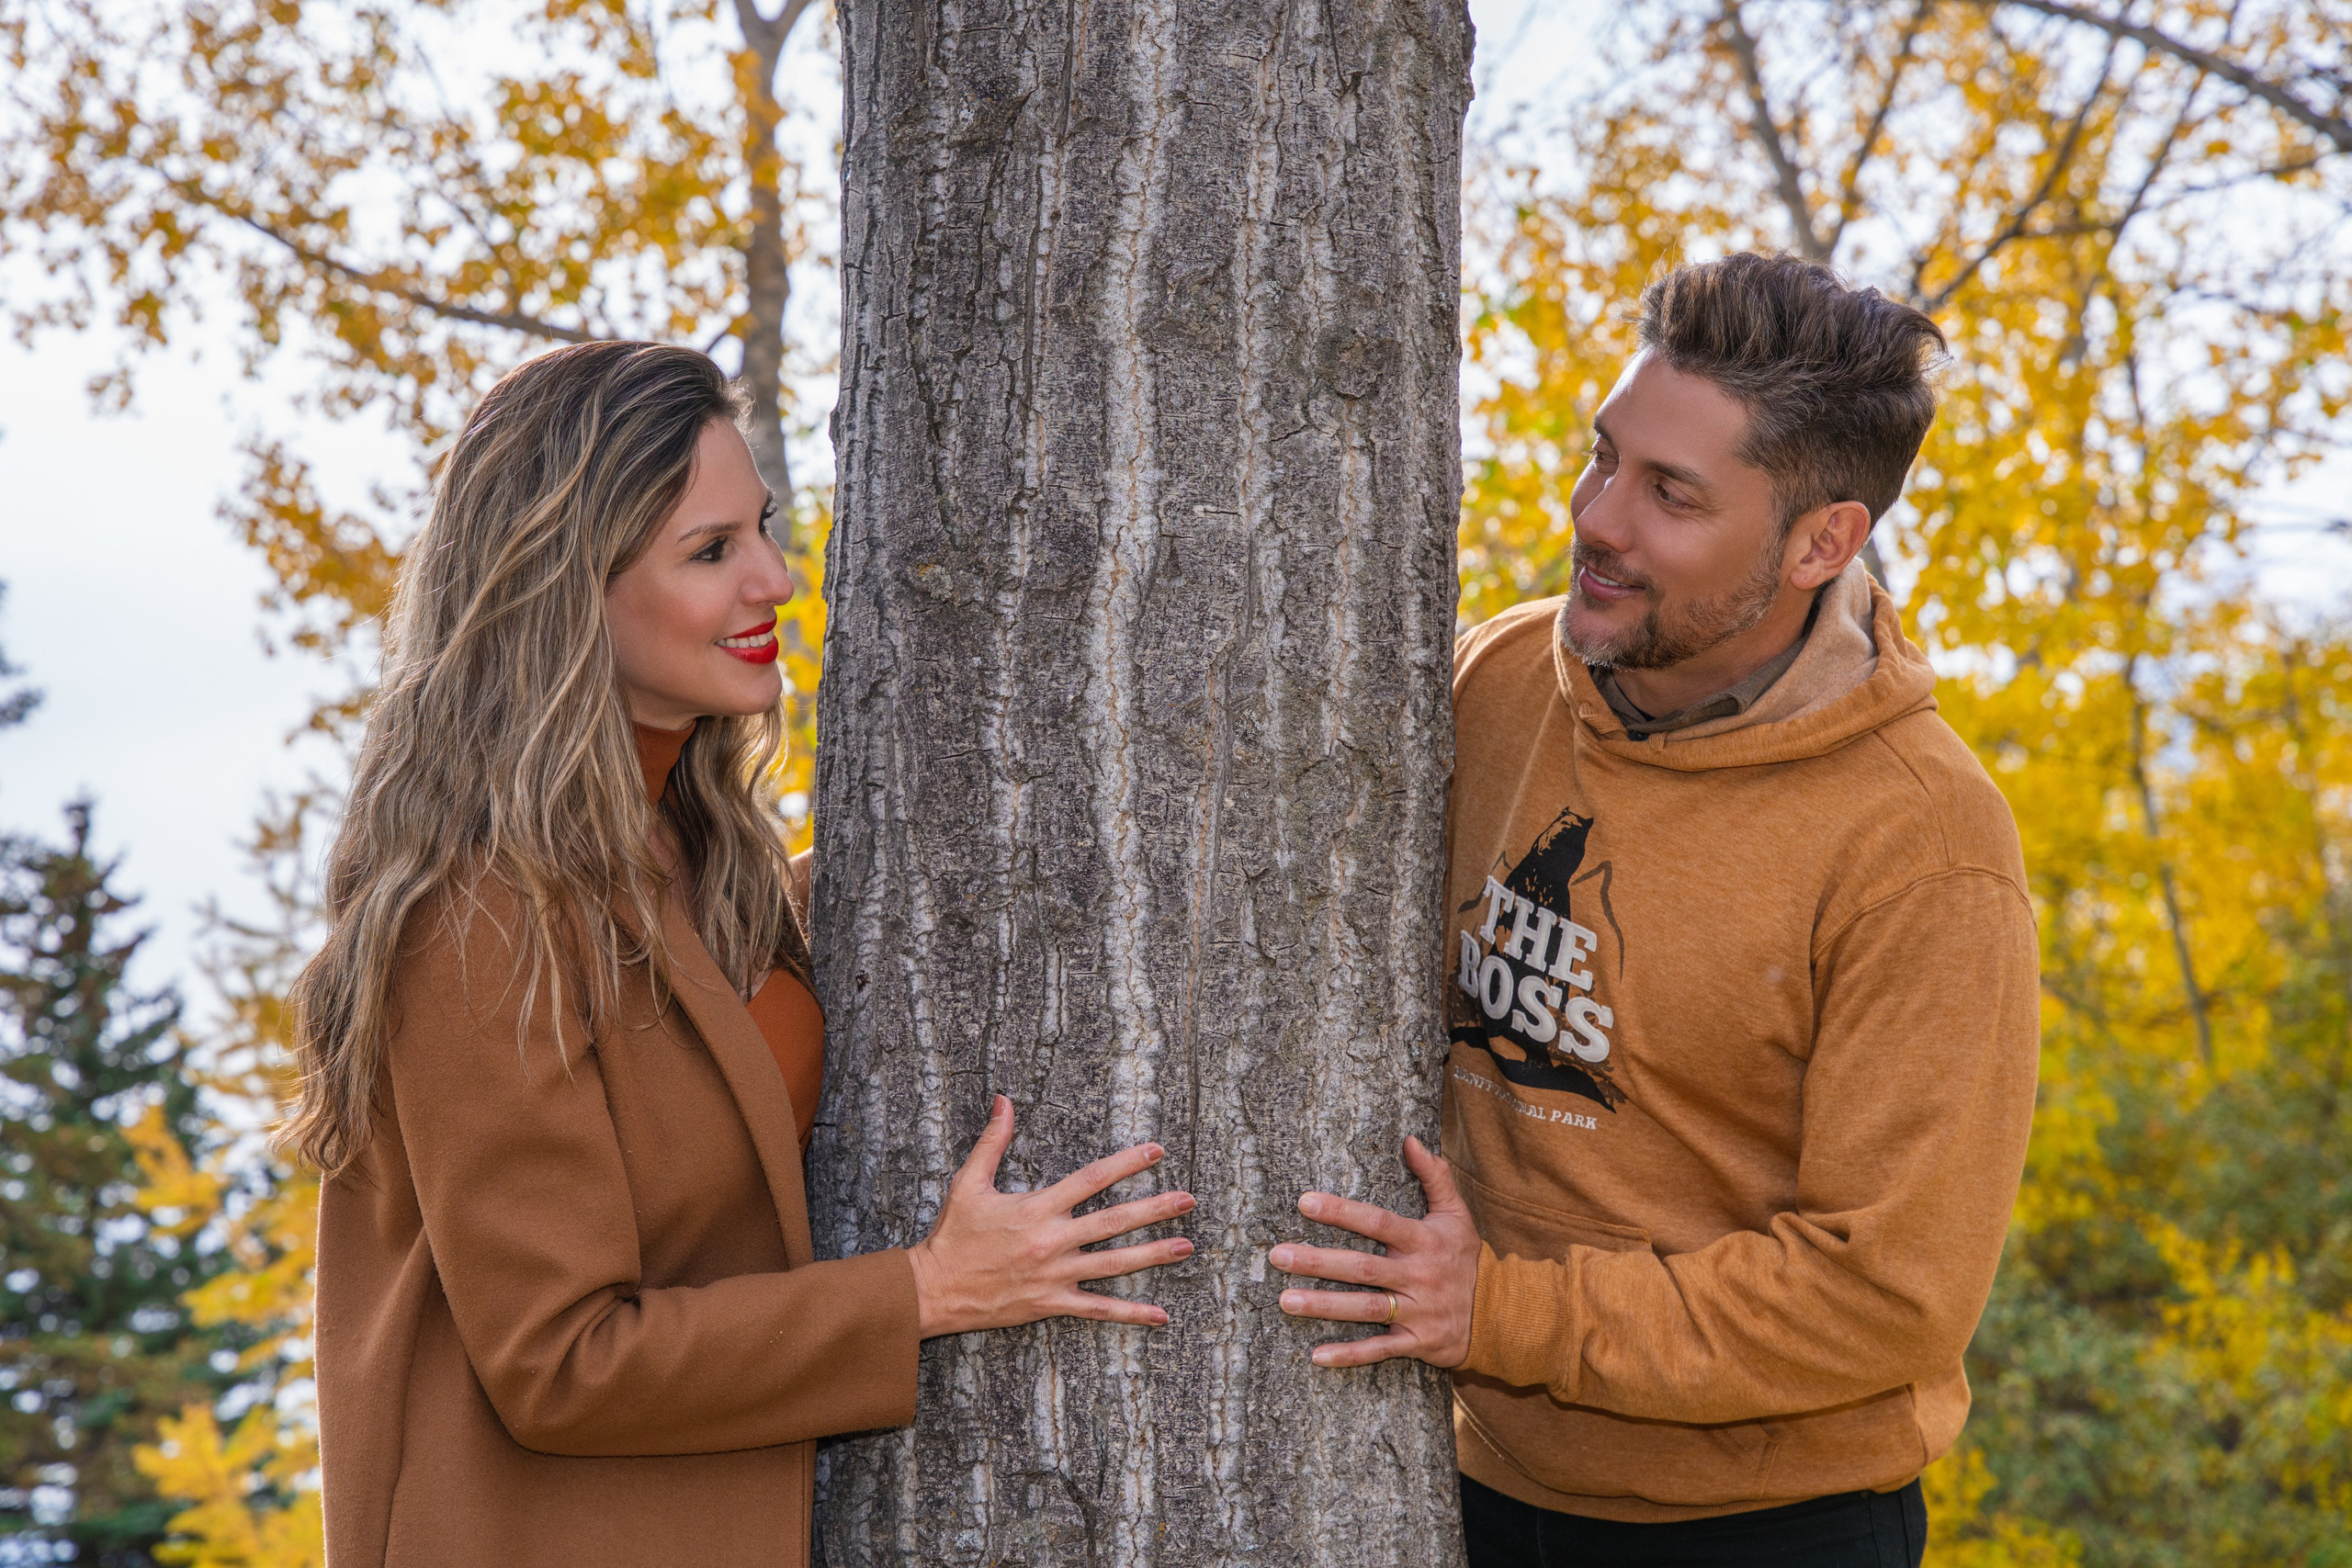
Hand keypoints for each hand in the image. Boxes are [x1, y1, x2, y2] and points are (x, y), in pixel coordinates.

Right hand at [908, 1094, 1195, 1337]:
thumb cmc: (953, 1234)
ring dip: (1153, 1254)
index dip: (1127, 1163)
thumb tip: (1004, 1100)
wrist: (934, 1289)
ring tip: (1187, 1246)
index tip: (1156, 1151)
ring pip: (1114, 1264)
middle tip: (1189, 1199)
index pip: (1091, 1179)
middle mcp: (1052, 1240)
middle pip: (1114, 1221)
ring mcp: (1054, 1275)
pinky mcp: (1051, 1304)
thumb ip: (992, 1141)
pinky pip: (1097, 1309)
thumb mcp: (968, 1182)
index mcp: (1037, 1208)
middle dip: (1155, 1209)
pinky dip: (1130, 1312)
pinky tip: (1160, 1315)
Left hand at [1268, 1136, 1479, 1368]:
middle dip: (1319, 1262)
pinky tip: (1317, 1355)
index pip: (1378, 1223)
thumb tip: (1411, 1139)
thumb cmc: (1466, 1259)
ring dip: (1324, 1305)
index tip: (1304, 1202)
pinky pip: (1380, 1349)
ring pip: (1365, 1308)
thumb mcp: (1456, 1215)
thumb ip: (1434, 1176)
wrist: (1500, 1315)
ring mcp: (1417, 1311)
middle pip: (1362, 1268)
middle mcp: (1418, 1276)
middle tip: (1278, 1256)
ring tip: (1286, 1300)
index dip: (1342, 1212)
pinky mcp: (1417, 1343)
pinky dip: (1349, 1355)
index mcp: (1423, 1241)